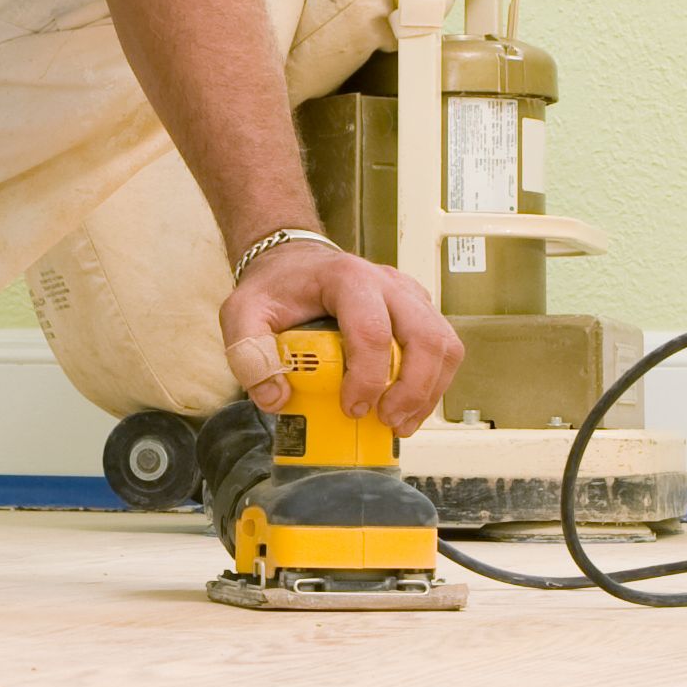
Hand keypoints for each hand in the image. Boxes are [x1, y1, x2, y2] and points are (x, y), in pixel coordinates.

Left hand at [220, 238, 459, 436]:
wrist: (295, 264)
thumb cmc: (275, 289)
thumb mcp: (242, 313)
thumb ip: (249, 354)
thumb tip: (277, 400)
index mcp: (347, 278)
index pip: (372, 330)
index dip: (368, 377)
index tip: (351, 409)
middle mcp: (387, 284)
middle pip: (426, 337)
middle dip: (412, 389)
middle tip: (387, 421)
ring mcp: (409, 297)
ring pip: (444, 345)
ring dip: (429, 391)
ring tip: (400, 422)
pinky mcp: (419, 313)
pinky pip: (443, 350)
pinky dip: (432, 384)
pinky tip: (406, 407)